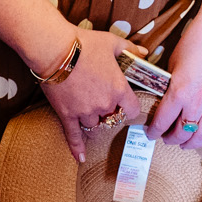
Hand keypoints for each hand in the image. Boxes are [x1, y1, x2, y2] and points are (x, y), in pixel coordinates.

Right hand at [37, 28, 141, 163]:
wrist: (55, 49)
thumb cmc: (85, 44)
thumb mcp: (112, 42)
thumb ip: (131, 49)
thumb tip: (145, 53)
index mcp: (119, 89)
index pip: (133, 110)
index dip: (130, 108)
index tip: (126, 105)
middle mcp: (104, 104)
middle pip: (112, 118)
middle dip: (109, 111)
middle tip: (101, 100)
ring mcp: (85, 111)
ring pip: (94, 126)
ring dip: (93, 121)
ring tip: (89, 112)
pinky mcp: (67, 114)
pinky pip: (74, 135)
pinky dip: (77, 148)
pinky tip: (80, 158)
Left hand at [149, 9, 201, 153]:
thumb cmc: (195, 41)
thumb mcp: (172, 63)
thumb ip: (169, 86)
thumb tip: (164, 102)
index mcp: (179, 91)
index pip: (162, 121)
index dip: (154, 131)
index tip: (150, 132)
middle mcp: (198, 102)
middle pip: (181, 133)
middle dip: (170, 138)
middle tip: (165, 136)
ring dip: (189, 143)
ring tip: (183, 142)